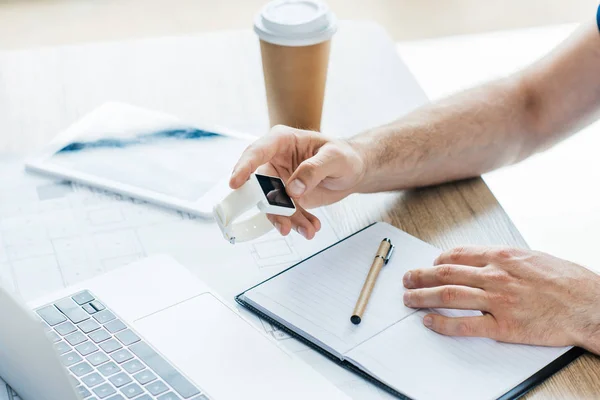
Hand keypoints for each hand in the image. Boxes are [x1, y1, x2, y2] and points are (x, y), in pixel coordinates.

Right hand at [230, 125, 365, 238]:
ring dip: (288, 220)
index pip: (257, 152)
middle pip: (260, 185)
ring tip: (307, 230)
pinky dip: (298, 223)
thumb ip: (313, 170)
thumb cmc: (344, 155)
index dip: (244, 167)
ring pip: (273, 205)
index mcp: (281, 141)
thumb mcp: (335, 157)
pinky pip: (287, 214)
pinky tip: (312, 227)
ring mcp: (280, 181)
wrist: (354, 171)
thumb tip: (292, 188)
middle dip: (271, 208)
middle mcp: (276, 161)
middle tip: (284, 225)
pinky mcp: (289, 198)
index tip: (235, 183)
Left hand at [402, 246, 599, 351]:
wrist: (589, 305)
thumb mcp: (533, 257)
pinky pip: (465, 325)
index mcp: (502, 257)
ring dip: (423, 297)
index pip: (457, 255)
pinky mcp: (503, 326)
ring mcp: (497, 301)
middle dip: (421, 276)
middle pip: (446, 274)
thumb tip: (485, 259)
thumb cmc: (566, 281)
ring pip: (449, 296)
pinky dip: (443, 323)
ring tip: (409, 299)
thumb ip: (505, 258)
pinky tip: (429, 321)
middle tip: (407, 279)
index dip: (437, 260)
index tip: (430, 265)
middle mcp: (495, 276)